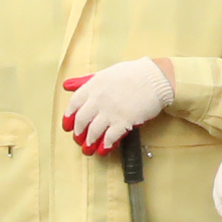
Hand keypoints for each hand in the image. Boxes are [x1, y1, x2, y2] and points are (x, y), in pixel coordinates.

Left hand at [60, 58, 177, 154]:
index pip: (74, 104)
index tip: (67, 126)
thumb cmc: (133, 74)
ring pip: (93, 132)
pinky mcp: (124, 121)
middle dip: (78, 133)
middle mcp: (99, 99)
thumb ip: (84, 80)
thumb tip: (66, 85)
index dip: (68, 117)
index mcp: (93, 86)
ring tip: (89, 149)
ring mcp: (111, 111)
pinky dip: (106, 145)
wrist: (155, 78)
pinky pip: (110, 137)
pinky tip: (105, 149)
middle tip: (79, 140)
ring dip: (90, 143)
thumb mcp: (105, 73)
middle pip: (81, 121)